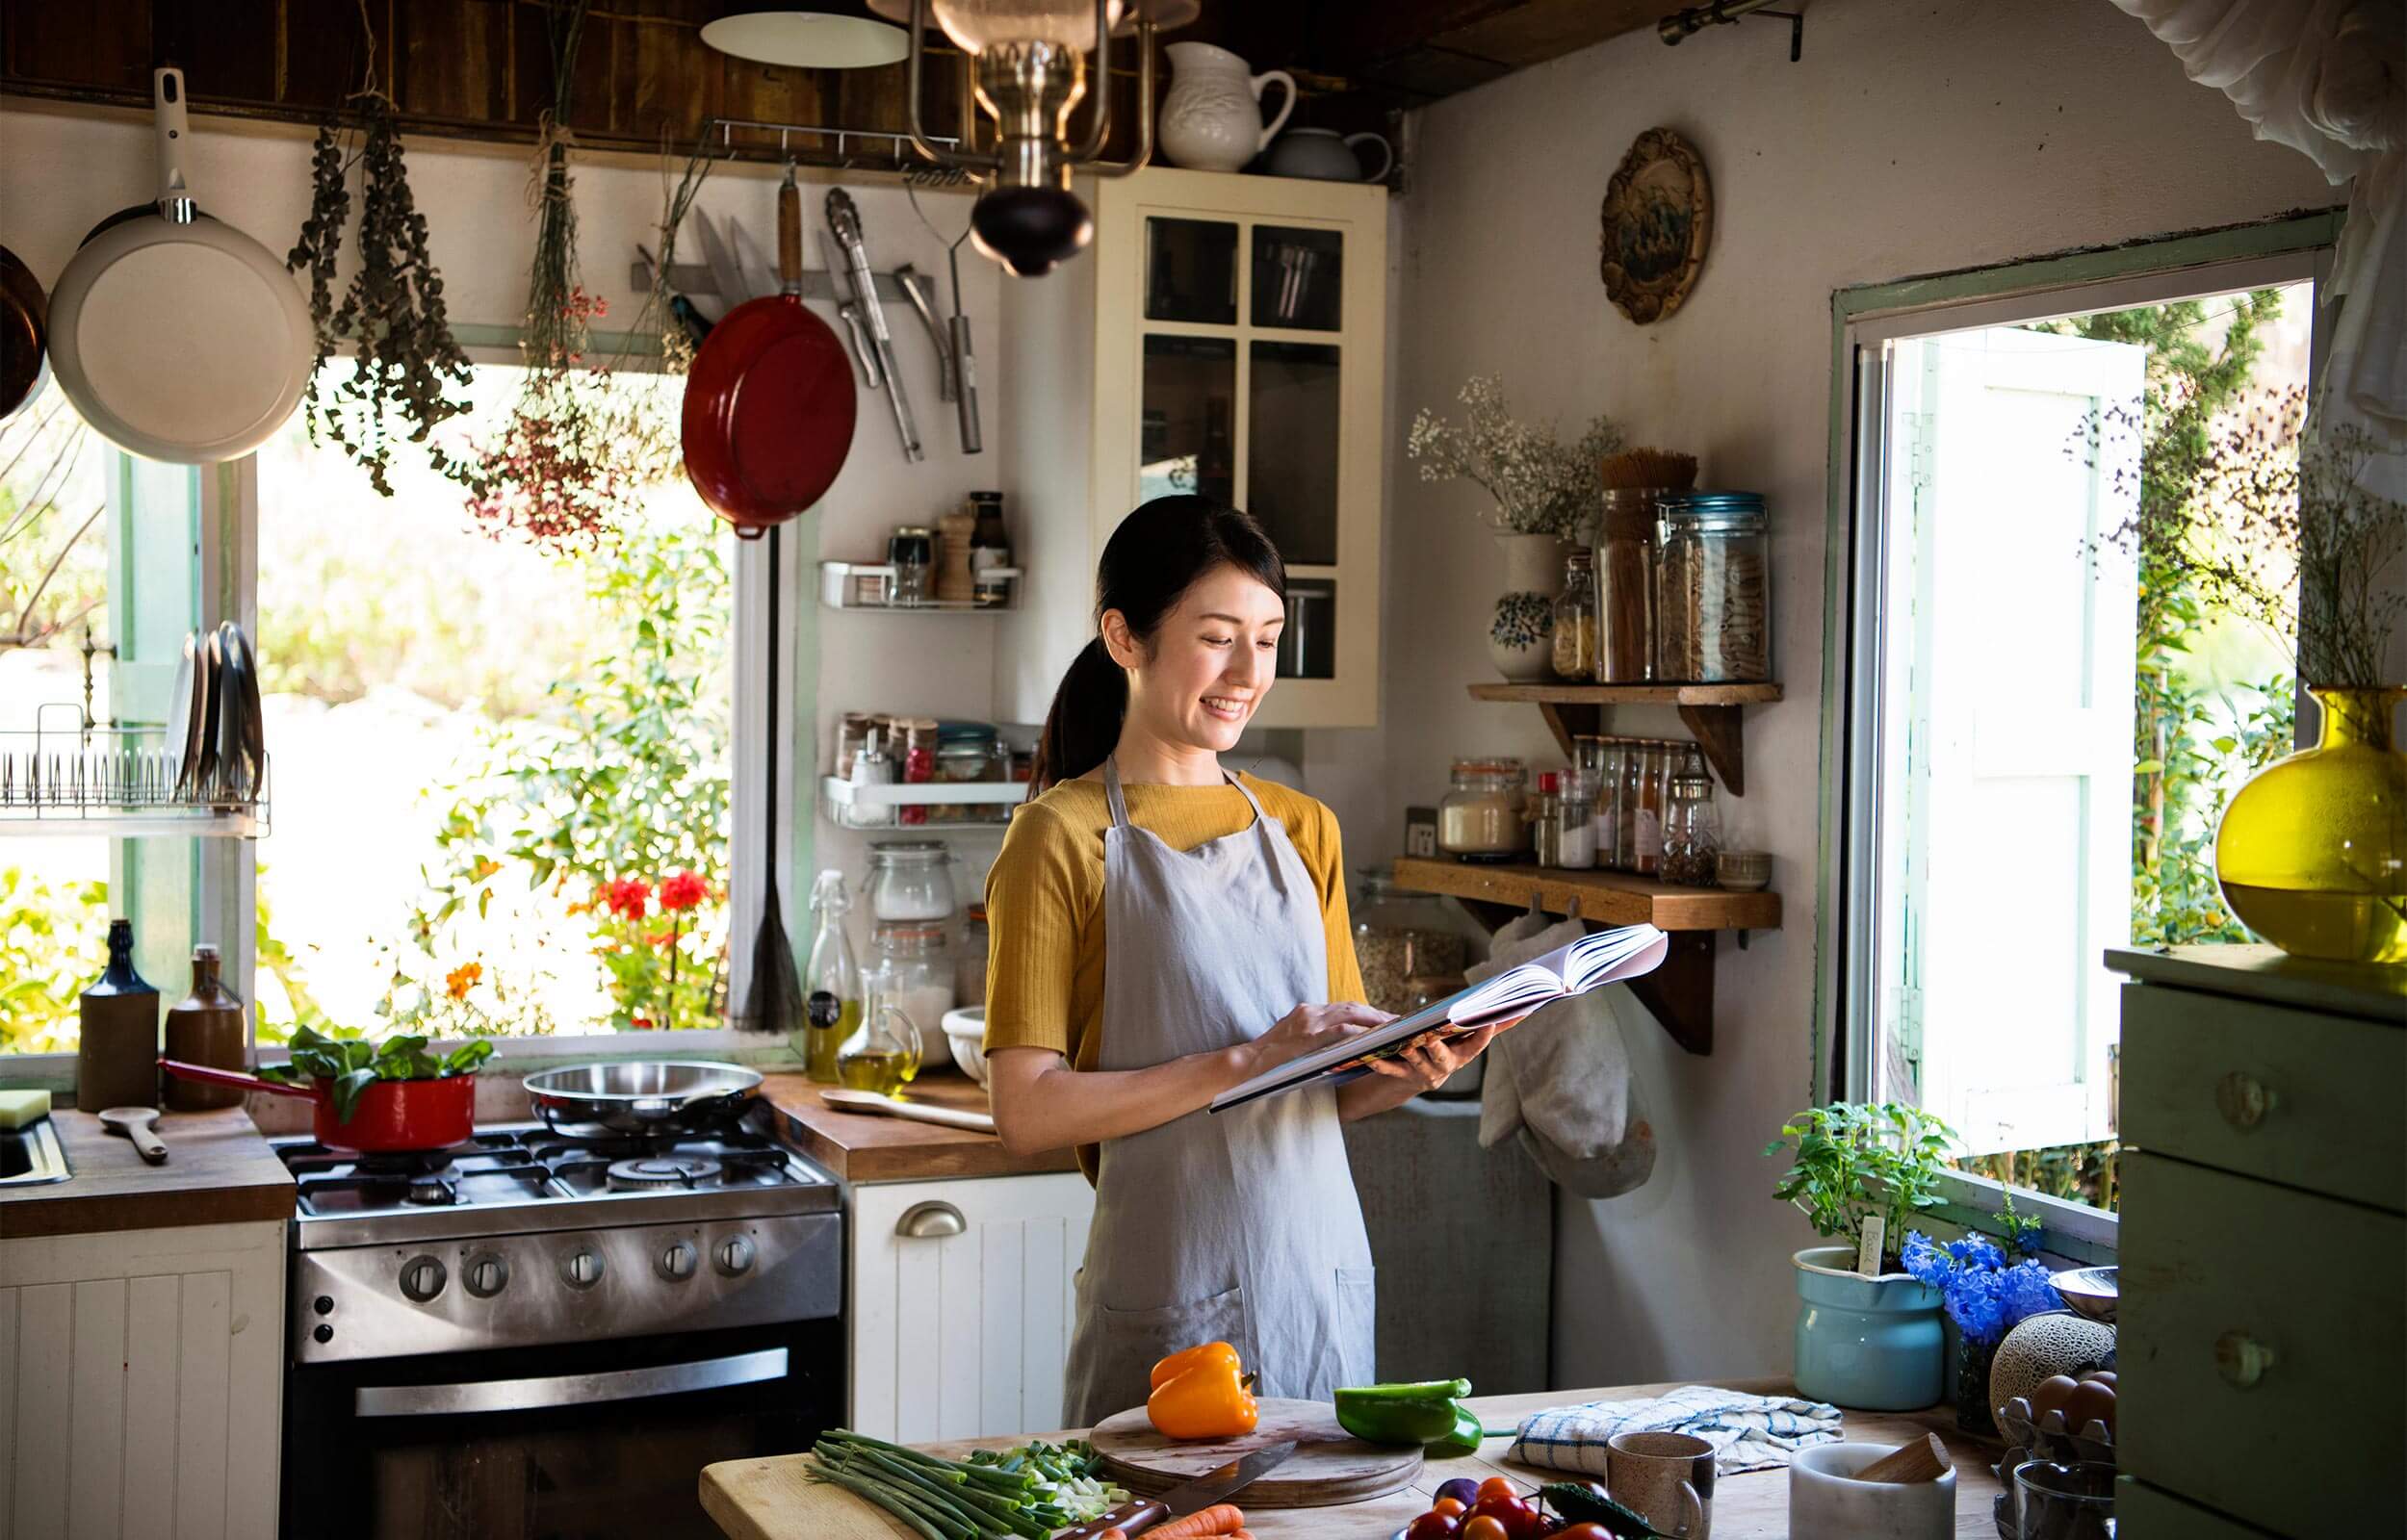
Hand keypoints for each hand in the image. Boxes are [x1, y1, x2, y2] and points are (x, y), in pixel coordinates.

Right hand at [1242, 1001, 1393, 1078]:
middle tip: (1399, 1022)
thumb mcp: (1294, 1044)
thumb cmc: (1270, 1062)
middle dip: (1377, 1014)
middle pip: (1352, 1007)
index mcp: (1307, 1012)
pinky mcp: (1309, 1035)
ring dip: (1375, 1020)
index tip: (1384, 1020)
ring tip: (1395, 1029)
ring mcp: (1309, 1021)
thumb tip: (1343, 1049)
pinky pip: (1342, 1030)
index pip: (1344, 1008)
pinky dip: (1361, 1032)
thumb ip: (1315, 1041)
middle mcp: (1310, 1011)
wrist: (1244, 1065)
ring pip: (1351, 1013)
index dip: (1366, 1013)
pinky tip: (1376, 1038)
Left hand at [1362, 1012, 1528, 1091]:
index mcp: (1463, 1055)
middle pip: (1443, 1056)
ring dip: (1410, 1052)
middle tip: (1431, 1036)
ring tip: (1404, 1042)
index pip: (1477, 1046)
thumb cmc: (1447, 1049)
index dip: (1484, 1035)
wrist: (1415, 1079)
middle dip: (1437, 1047)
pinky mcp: (1403, 1077)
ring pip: (1417, 1061)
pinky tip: (1372, 1057)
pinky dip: (1382, 1064)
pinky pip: (1392, 1071)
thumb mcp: (1468, 1039)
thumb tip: (1526, 1008)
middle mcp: (1445, 1067)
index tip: (1488, 1021)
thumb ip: (1493, 1026)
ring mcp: (1424, 1073)